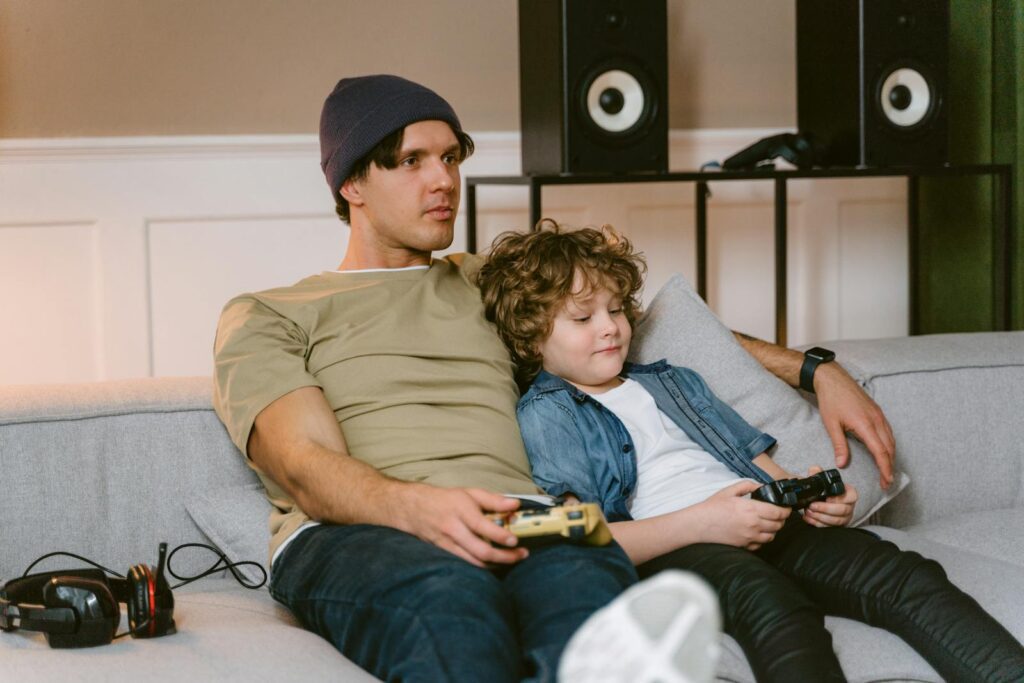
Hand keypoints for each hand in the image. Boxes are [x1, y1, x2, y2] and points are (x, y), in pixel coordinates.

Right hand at [393, 484, 528, 567]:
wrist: (414, 509)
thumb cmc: (446, 499)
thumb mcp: (470, 493)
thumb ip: (493, 500)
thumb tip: (515, 506)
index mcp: (460, 510)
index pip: (482, 526)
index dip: (500, 536)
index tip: (515, 540)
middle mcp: (454, 529)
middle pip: (481, 550)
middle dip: (504, 556)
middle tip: (521, 554)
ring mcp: (448, 544)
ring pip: (475, 561)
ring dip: (497, 564)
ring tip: (514, 559)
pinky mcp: (446, 553)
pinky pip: (467, 563)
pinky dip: (484, 565)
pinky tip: (497, 562)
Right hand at [693, 481, 790, 550]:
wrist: (699, 524)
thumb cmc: (712, 507)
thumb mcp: (729, 491)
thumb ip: (747, 486)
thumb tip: (760, 486)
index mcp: (751, 509)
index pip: (778, 512)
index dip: (785, 510)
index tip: (785, 508)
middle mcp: (753, 525)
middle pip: (778, 525)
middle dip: (781, 519)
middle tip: (777, 514)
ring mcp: (749, 537)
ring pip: (772, 536)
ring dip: (773, 529)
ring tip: (768, 523)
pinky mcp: (744, 546)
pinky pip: (761, 544)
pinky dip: (762, 539)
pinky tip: (757, 532)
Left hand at [802, 466, 858, 526]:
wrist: (820, 500)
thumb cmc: (824, 489)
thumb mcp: (821, 478)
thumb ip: (817, 472)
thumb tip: (814, 470)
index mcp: (849, 493)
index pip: (851, 496)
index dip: (839, 498)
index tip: (826, 498)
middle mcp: (849, 506)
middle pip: (842, 510)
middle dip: (825, 509)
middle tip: (812, 505)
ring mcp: (844, 517)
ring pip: (836, 520)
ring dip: (820, 516)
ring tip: (808, 511)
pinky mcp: (836, 526)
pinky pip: (829, 527)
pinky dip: (817, 523)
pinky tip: (808, 517)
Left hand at [814, 363, 896, 488]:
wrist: (833, 378)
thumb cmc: (831, 399)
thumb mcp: (831, 424)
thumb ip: (839, 445)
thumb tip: (842, 464)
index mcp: (866, 425)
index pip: (881, 452)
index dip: (885, 469)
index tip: (886, 482)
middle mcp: (877, 420)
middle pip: (890, 448)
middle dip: (890, 466)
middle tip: (886, 482)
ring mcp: (879, 415)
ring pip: (891, 440)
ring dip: (891, 456)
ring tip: (886, 470)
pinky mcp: (877, 412)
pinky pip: (888, 432)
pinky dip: (889, 445)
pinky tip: (884, 451)